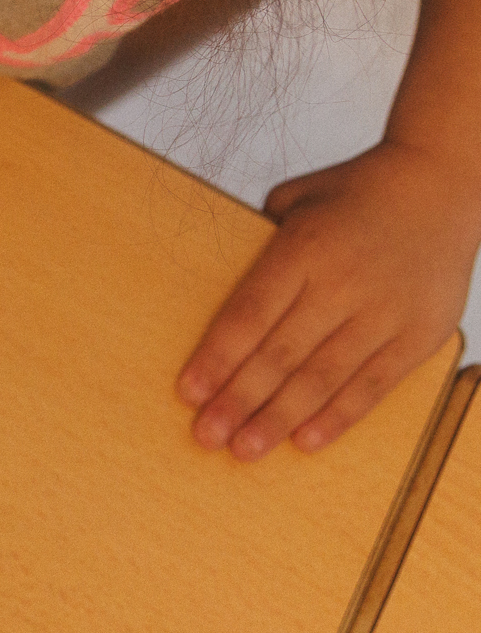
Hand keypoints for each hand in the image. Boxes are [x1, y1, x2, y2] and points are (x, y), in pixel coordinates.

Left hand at [178, 140, 480, 456]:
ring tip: (245, 449)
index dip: (217, 357)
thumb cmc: (355, 194)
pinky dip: (340, 415)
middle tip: (206, 435)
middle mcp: (344, 282)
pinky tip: (306, 440)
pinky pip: (374, 383)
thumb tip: (219, 286)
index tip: (188, 393)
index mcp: (304, 248)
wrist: (443, 183)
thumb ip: (258, 240)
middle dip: (239, 399)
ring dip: (280, 417)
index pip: (250, 313)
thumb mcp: (296, 200)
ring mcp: (386, 311)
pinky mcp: (421, 332)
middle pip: (281, 353)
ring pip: (324, 376)